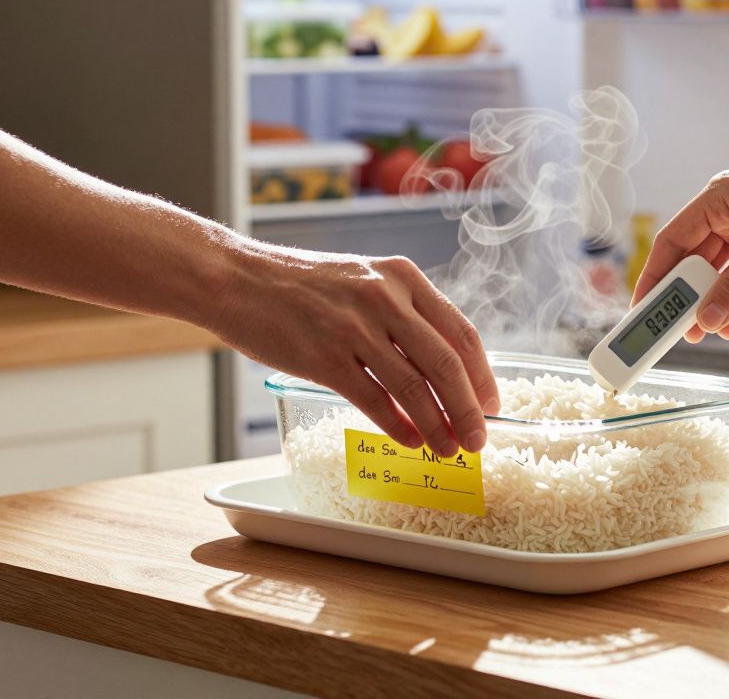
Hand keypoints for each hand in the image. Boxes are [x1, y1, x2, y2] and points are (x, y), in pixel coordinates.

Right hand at [212, 246, 498, 456]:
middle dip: (469, 410)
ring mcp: (354, 328)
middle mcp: (385, 299)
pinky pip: (373, 400)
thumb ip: (403, 316)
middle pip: (446, 364)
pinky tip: (410, 441)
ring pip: (414, 388)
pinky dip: (397, 426)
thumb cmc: (302, 286)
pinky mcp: (323, 357)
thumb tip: (442, 371)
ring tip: (447, 450)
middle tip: (478, 440)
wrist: (237, 278)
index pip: (461, 333)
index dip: (483, 376)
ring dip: (437, 426)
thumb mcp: (365, 281)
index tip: (492, 405)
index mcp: (403, 278)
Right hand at [633, 163, 728, 340]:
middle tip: (673, 330)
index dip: (655, 276)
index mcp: (721, 199)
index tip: (642, 308)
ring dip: (714, 306)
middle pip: (694, 262)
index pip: (673, 241)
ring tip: (707, 334)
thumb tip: (707, 320)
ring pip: (720, 278)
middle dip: (686, 298)